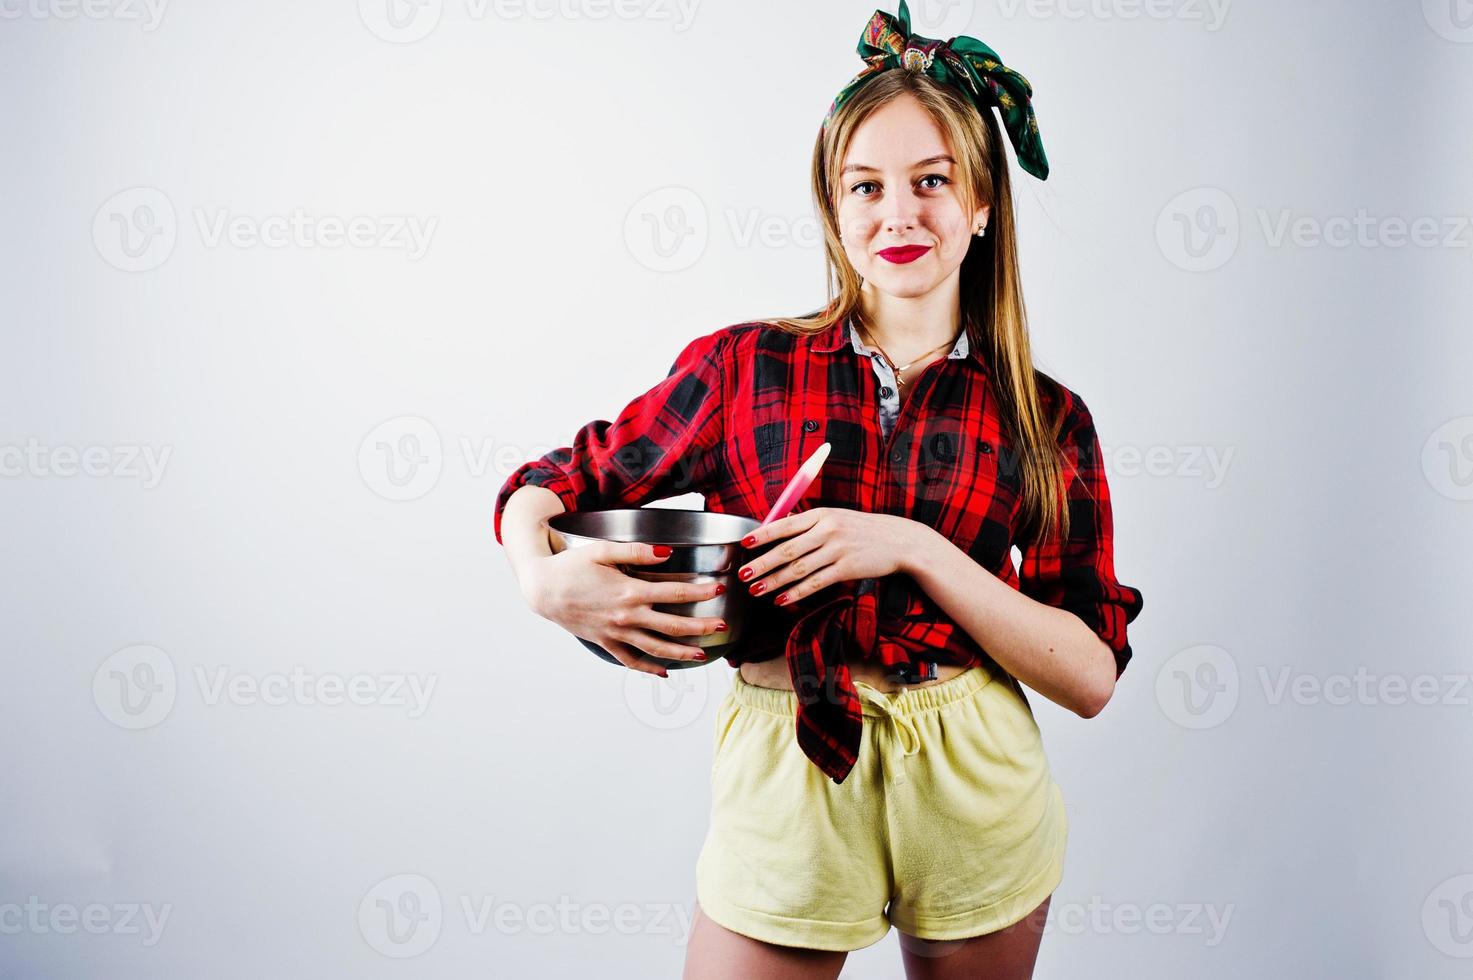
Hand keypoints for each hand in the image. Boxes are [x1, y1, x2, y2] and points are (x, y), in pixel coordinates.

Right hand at [521, 541, 727, 676]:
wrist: (542, 589)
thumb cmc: (572, 565)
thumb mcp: (603, 551)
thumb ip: (637, 552)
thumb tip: (668, 554)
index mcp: (629, 591)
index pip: (675, 592)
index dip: (700, 591)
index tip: (720, 590)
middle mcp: (626, 616)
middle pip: (672, 625)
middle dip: (700, 627)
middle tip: (722, 627)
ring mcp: (616, 633)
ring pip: (656, 648)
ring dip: (681, 652)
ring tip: (702, 654)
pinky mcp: (605, 642)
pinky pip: (630, 660)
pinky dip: (647, 669)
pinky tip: (663, 674)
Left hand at [735, 507, 919, 605]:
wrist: (899, 539)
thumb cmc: (861, 529)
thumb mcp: (835, 517)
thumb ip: (808, 524)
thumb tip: (775, 529)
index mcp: (821, 514)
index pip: (784, 524)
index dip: (762, 535)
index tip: (743, 544)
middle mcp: (827, 530)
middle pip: (787, 549)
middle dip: (762, 564)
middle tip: (743, 575)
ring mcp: (837, 550)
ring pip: (798, 569)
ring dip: (774, 581)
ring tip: (756, 591)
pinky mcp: (847, 569)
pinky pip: (816, 583)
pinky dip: (796, 592)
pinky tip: (782, 599)